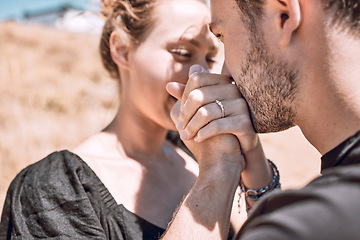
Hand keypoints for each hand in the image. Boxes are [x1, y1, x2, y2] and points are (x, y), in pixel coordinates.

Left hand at [167, 65, 271, 197]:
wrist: (235, 150)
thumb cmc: (214, 126)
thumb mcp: (200, 109)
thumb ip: (187, 96)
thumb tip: (168, 85)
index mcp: (223, 82)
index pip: (197, 79)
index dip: (184, 95)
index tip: (180, 111)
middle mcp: (234, 90)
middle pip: (199, 96)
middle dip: (185, 114)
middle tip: (179, 127)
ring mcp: (241, 105)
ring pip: (206, 113)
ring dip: (191, 127)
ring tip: (185, 136)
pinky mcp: (244, 123)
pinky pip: (217, 126)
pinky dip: (203, 133)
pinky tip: (197, 139)